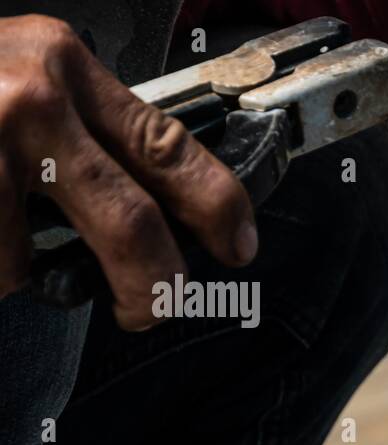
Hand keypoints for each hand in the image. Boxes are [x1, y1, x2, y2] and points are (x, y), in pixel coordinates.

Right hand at [0, 15, 257, 328]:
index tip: (239, 246)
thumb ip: (86, 130)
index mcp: (63, 66)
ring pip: (30, 262)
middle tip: (151, 309)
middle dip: (154, 288)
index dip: (219, 208)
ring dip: (16, 271)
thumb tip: (166, 209)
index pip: (170, 148)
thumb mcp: (22, 79)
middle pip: (132, 226)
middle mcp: (28, 98)